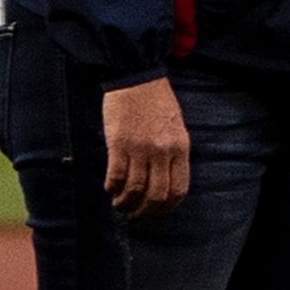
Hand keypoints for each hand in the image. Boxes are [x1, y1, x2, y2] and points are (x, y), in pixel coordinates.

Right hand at [101, 77, 189, 218]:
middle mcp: (162, 151)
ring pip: (135, 190)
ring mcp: (140, 148)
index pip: (178, 189)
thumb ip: (174, 154)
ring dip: (126, 203)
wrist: (136, 76)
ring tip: (120, 204)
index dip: (166, 207)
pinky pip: (116, 176)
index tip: (157, 211)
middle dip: (145, 211)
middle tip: (136, 214)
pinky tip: (110, 188)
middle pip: (156, 195)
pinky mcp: (118, 143)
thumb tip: (165, 183)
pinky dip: (112, 188)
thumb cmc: (156, 101)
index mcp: (180, 148)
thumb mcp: (176, 127)